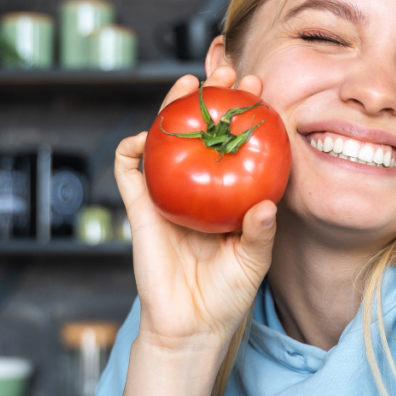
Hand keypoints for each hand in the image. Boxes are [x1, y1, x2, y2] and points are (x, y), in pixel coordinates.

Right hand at [115, 67, 272, 352]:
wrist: (191, 326)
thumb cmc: (228, 293)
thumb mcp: (253, 260)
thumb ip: (260, 233)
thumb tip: (264, 206)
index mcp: (229, 193)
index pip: (237, 141)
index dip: (245, 113)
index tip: (259, 88)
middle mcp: (199, 188)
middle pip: (202, 130)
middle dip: (211, 96)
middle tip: (226, 69)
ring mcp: (169, 195)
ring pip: (166, 141)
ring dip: (171, 109)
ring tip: (186, 85)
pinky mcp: (141, 211)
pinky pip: (130, 174)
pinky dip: (131, 152)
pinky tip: (144, 136)